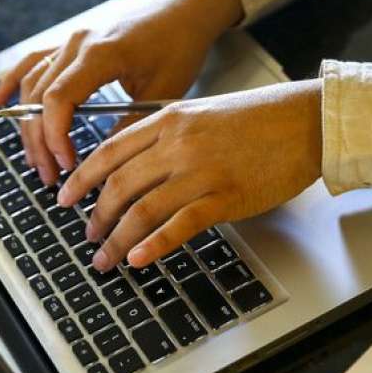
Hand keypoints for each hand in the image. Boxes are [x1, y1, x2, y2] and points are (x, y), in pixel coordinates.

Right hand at [0, 0, 242, 183]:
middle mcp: (78, 44)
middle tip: (50, 176)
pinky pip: (33, 62)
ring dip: (30, 125)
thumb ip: (130, 125)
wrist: (184, 11)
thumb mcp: (163, 92)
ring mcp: (70, 41)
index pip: (59, 99)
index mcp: (100, 54)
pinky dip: (13, 83)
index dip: (55, 136)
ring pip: (33, 85)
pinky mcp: (70, 44)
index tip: (66, 164)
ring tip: (37, 159)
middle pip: (40, 97)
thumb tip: (105, 162)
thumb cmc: (179, 45)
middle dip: (40, 141)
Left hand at [56, 79, 322, 270]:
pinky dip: (154, 245)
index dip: (82, 178)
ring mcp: (201, 171)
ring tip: (105, 258)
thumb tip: (137, 167)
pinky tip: (138, 259)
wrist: (306, 121)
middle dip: (96, 215)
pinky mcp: (225, 197)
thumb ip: (168, 135)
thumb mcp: (203, 113)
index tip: (66, 197)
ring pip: (143, 209)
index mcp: (169, 119)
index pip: (110, 151)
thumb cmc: (260, 119)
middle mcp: (178, 144)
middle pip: (120, 184)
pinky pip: (180, 225)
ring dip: (117, 239)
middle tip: (87, 235)